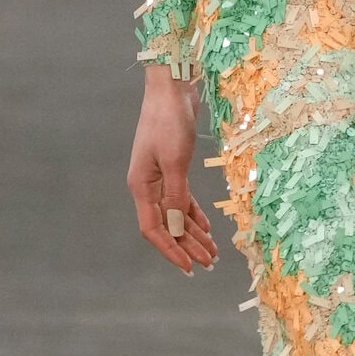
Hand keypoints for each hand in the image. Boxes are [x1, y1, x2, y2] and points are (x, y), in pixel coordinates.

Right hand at [127, 66, 218, 274]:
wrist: (171, 88)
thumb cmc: (169, 121)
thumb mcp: (174, 161)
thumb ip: (175, 196)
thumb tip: (176, 227)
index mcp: (141, 187)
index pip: (153, 229)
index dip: (170, 250)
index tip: (189, 267)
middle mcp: (147, 186)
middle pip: (167, 225)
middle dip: (188, 246)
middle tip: (210, 263)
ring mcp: (159, 177)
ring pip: (176, 214)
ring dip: (194, 232)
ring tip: (213, 251)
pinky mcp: (172, 168)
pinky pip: (182, 199)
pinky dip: (193, 213)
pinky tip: (206, 226)